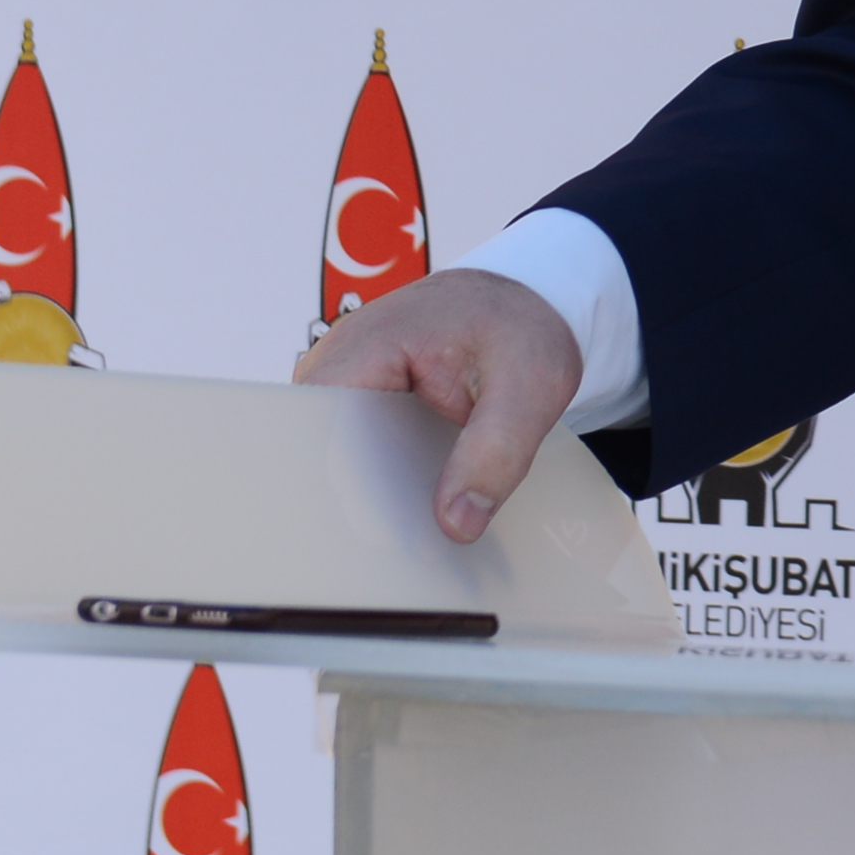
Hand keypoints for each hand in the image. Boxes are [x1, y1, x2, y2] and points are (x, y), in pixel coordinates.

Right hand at [297, 265, 581, 546]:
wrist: (524, 301)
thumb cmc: (523, 327)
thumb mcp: (531, 387)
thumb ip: (496, 453)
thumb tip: (455, 525)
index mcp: (366, 346)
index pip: (325, 435)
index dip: (348, 491)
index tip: (384, 538)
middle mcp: (337, 364)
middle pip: (323, 454)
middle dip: (360, 504)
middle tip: (407, 552)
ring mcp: (343, 383)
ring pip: (337, 460)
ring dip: (372, 498)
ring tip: (412, 542)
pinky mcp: (360, 402)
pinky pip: (358, 453)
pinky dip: (385, 483)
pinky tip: (416, 514)